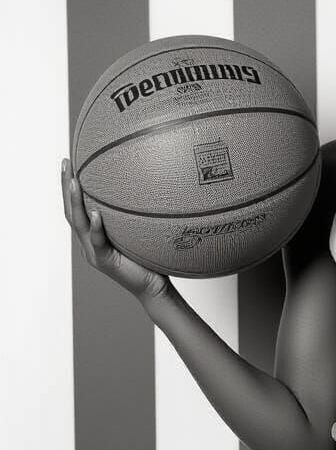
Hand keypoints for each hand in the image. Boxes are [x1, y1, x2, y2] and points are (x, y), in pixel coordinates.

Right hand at [61, 157, 170, 303]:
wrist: (155, 287)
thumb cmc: (149, 258)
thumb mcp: (138, 231)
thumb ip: (134, 214)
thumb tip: (148, 183)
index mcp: (93, 235)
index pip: (77, 207)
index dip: (70, 186)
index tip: (70, 161)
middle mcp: (89, 243)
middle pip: (71, 211)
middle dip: (66, 186)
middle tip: (66, 162)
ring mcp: (94, 253)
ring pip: (79, 225)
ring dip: (74, 202)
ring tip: (73, 182)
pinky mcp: (105, 262)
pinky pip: (98, 243)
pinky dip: (96, 228)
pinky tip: (96, 214)